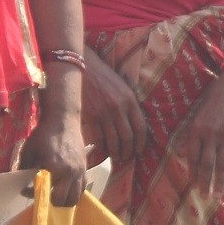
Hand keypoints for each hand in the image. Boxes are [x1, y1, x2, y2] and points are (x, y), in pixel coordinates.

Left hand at [20, 107, 88, 205]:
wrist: (62, 120)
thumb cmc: (43, 134)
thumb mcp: (28, 151)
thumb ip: (25, 169)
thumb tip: (22, 183)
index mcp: (53, 168)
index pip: (43, 191)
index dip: (33, 193)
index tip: (26, 190)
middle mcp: (69, 173)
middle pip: (62, 201)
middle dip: (50, 202)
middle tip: (43, 196)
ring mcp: (79, 172)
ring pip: (75, 197)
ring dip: (64, 201)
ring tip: (55, 197)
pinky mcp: (85, 169)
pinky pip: (83, 188)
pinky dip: (75, 193)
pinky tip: (66, 190)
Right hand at [80, 54, 143, 172]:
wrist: (82, 67)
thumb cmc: (102, 76)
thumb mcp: (122, 85)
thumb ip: (129, 102)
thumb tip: (133, 122)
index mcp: (130, 100)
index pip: (140, 128)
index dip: (141, 143)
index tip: (139, 150)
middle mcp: (119, 108)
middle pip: (128, 138)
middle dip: (128, 151)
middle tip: (126, 157)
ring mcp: (104, 114)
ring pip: (114, 142)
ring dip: (115, 153)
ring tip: (115, 157)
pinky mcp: (91, 117)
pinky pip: (98, 139)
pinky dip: (101, 148)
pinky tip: (101, 151)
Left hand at [169, 66, 223, 195]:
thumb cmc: (212, 102)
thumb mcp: (196, 115)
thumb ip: (191, 135)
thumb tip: (182, 153)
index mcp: (196, 130)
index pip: (193, 156)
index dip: (193, 173)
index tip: (193, 186)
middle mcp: (210, 135)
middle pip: (207, 164)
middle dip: (206, 182)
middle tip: (205, 196)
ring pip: (222, 164)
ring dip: (220, 181)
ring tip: (218, 195)